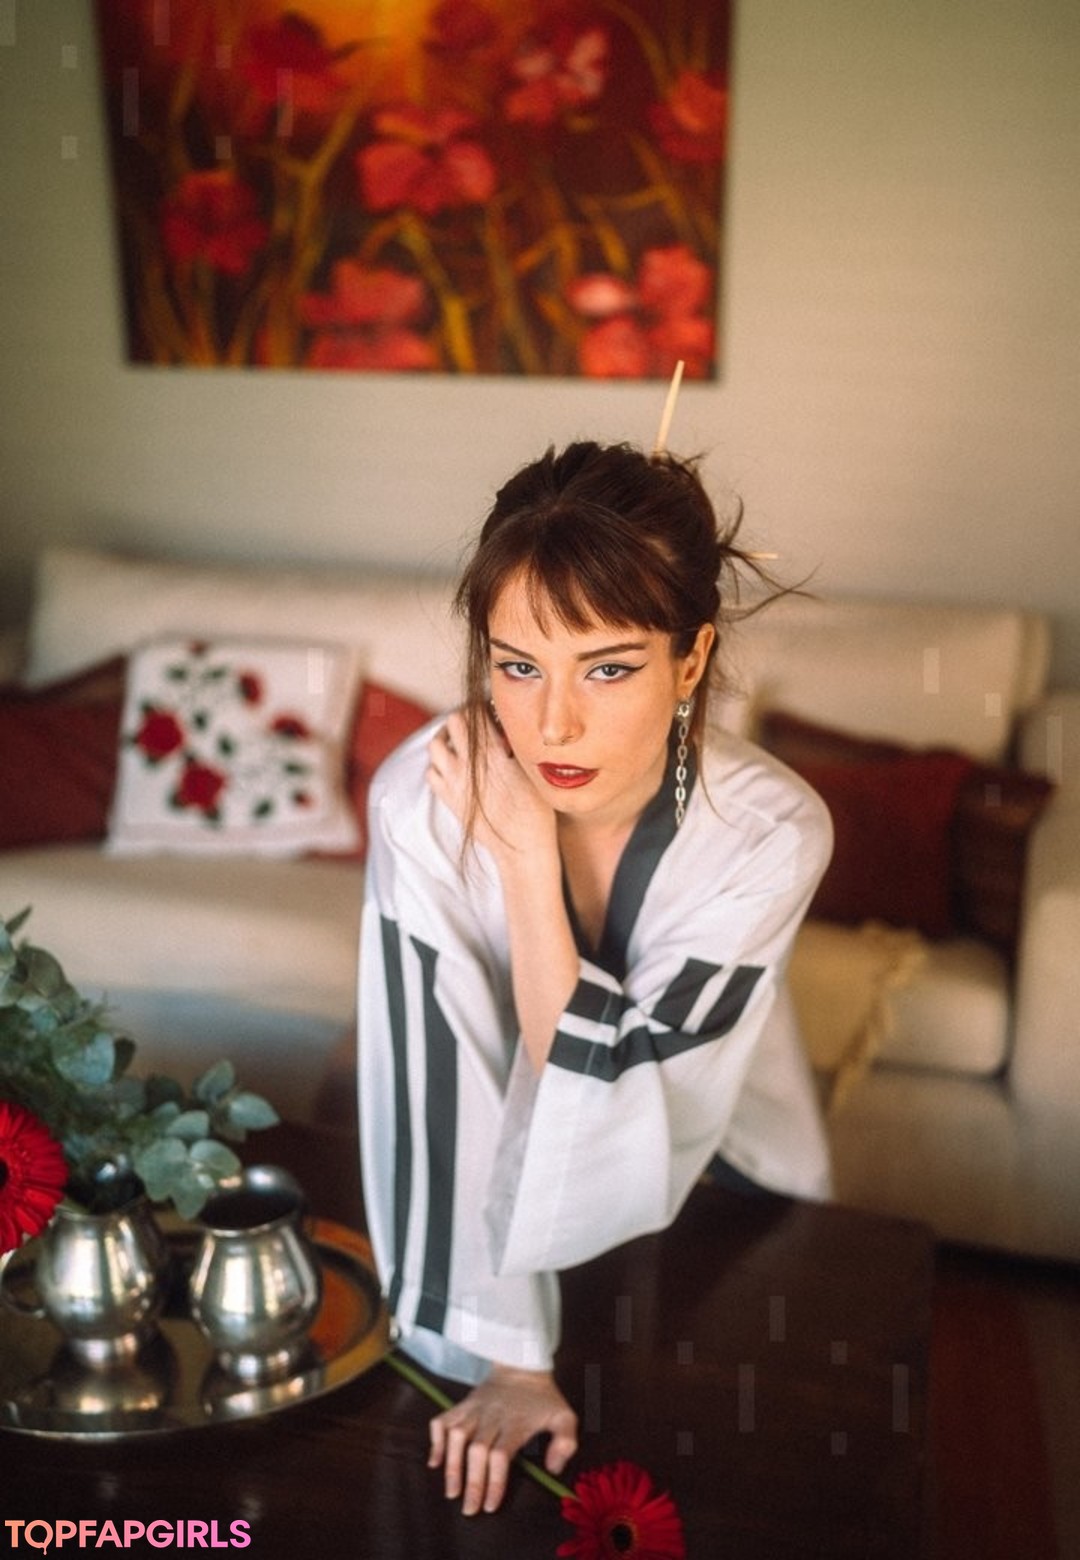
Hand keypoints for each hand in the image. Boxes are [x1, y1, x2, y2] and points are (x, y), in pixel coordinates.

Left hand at [426, 708, 554, 860]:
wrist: (521, 848)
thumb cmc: (535, 810)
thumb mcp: (531, 770)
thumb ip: (513, 744)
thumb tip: (503, 726)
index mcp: (490, 754)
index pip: (475, 714)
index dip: (482, 706)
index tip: (489, 708)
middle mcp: (466, 765)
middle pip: (452, 723)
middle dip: (463, 717)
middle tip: (474, 722)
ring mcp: (454, 783)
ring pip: (435, 746)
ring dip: (446, 738)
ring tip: (458, 740)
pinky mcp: (449, 800)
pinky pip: (431, 773)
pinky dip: (438, 765)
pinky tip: (452, 767)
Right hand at [428, 1365, 577, 1514]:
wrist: (521, 1364)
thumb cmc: (543, 1398)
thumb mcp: (565, 1416)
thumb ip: (566, 1442)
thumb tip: (553, 1468)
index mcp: (516, 1423)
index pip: (501, 1455)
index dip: (494, 1482)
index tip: (490, 1506)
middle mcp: (492, 1416)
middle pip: (477, 1450)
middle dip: (471, 1482)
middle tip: (468, 1510)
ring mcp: (474, 1409)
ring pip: (457, 1435)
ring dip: (452, 1465)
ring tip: (451, 1492)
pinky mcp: (463, 1405)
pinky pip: (443, 1420)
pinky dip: (436, 1441)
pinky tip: (435, 1461)